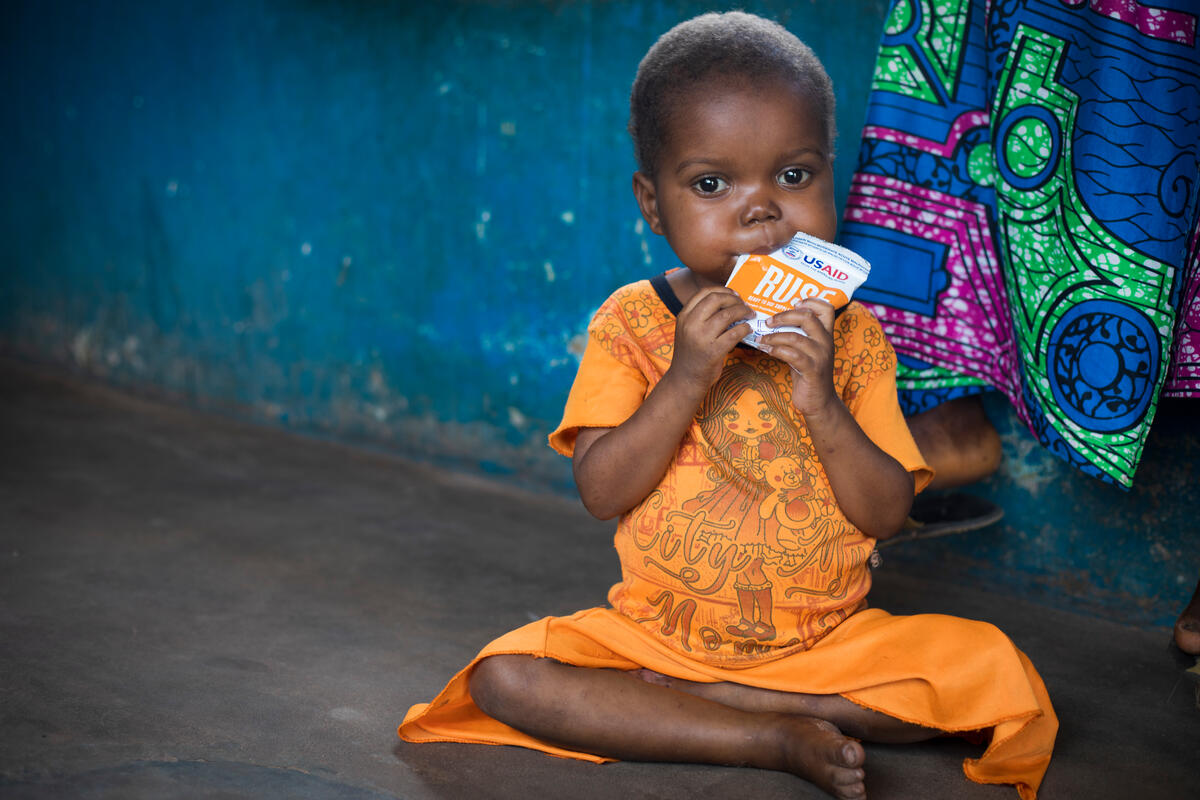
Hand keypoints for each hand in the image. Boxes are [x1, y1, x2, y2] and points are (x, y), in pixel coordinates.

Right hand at [669, 287, 752, 392]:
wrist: (685, 380)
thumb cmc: (691, 354)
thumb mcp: (688, 330)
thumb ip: (701, 316)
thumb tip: (728, 301)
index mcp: (684, 316)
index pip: (704, 293)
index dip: (722, 290)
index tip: (734, 294)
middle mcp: (690, 324)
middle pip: (716, 299)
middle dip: (734, 299)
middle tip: (744, 305)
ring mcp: (701, 338)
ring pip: (727, 315)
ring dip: (742, 312)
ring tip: (749, 315)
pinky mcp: (713, 352)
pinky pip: (734, 333)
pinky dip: (745, 328)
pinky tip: (748, 329)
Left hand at [760, 298, 836, 417]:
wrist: (819, 401)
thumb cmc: (808, 374)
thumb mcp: (806, 351)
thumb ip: (798, 336)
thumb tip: (774, 321)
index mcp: (826, 335)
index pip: (827, 309)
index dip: (811, 301)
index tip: (793, 303)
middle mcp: (826, 342)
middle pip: (807, 318)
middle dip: (784, 316)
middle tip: (767, 321)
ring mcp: (820, 356)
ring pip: (796, 337)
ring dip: (774, 336)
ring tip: (761, 338)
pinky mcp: (812, 370)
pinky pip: (792, 355)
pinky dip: (777, 350)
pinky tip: (767, 349)